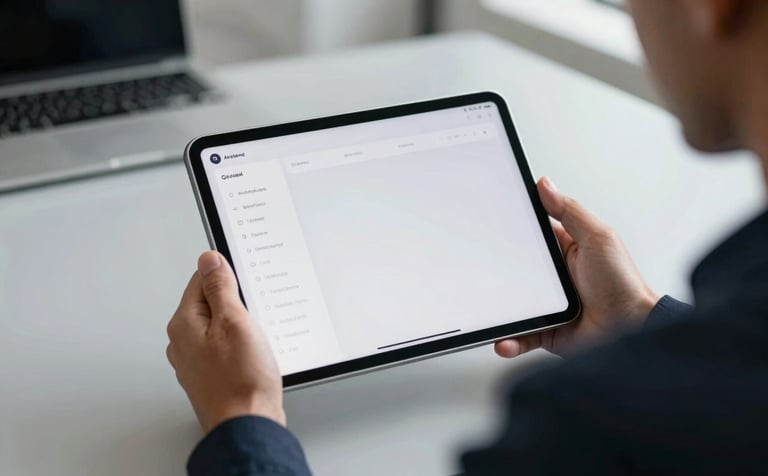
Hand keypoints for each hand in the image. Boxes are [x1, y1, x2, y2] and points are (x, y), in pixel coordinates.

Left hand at [166, 251, 284, 432]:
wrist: (247, 426)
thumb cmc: (241, 382)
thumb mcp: (235, 322)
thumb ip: (220, 288)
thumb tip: (209, 260)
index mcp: (184, 324)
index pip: (200, 280)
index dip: (227, 277)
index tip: (245, 283)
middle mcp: (183, 342)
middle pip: (210, 303)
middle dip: (235, 304)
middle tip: (253, 317)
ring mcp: (196, 361)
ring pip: (219, 326)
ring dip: (240, 327)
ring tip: (255, 341)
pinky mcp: (211, 374)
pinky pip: (225, 347)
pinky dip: (241, 347)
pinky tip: (254, 357)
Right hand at [495, 177, 658, 357]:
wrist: (633, 331)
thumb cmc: (624, 284)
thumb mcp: (598, 237)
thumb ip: (570, 211)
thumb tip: (545, 184)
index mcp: (564, 250)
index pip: (531, 234)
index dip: (511, 227)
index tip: (490, 219)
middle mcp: (553, 278)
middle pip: (514, 269)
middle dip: (497, 270)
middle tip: (480, 268)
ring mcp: (547, 305)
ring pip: (513, 304)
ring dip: (499, 308)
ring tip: (489, 309)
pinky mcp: (546, 331)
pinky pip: (521, 335)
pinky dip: (509, 340)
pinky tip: (504, 339)